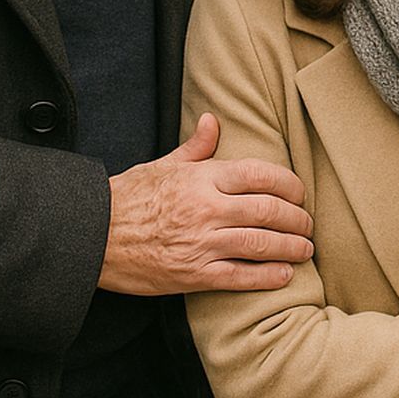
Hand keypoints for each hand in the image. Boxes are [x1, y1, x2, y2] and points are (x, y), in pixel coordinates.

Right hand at [99, 113, 314, 294]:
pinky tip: (284, 275)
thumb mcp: (162, 164)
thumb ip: (195, 147)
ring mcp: (201, 243)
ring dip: (290, 247)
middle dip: (297, 218)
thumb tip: (212, 121)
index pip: (261, 175)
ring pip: (260, 243)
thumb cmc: (127, 197)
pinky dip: (266, 277)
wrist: (90, 236)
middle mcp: (207, 208)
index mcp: (203, 178)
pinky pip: (238, 277)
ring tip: (305, 249)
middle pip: (268, 210)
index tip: (300, 193)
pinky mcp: (192, 274)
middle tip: (308, 224)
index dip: (289, 184)